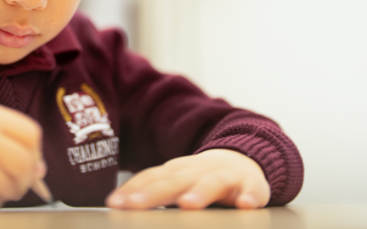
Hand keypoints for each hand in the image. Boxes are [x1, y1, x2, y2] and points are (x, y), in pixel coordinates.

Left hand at [105, 149, 269, 209]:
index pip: (150, 178)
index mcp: (176, 171)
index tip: (115, 204)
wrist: (243, 160)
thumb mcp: (175, 182)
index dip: (132, 190)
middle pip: (173, 181)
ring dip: (199, 193)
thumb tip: (117, 206)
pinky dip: (249, 197)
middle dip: (154, 193)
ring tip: (188, 204)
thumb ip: (152, 192)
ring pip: (211, 183)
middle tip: (135, 205)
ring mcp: (224, 176)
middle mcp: (197, 170)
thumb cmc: (200, 178)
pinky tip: (245, 205)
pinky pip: (252, 191)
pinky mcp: (251, 185)